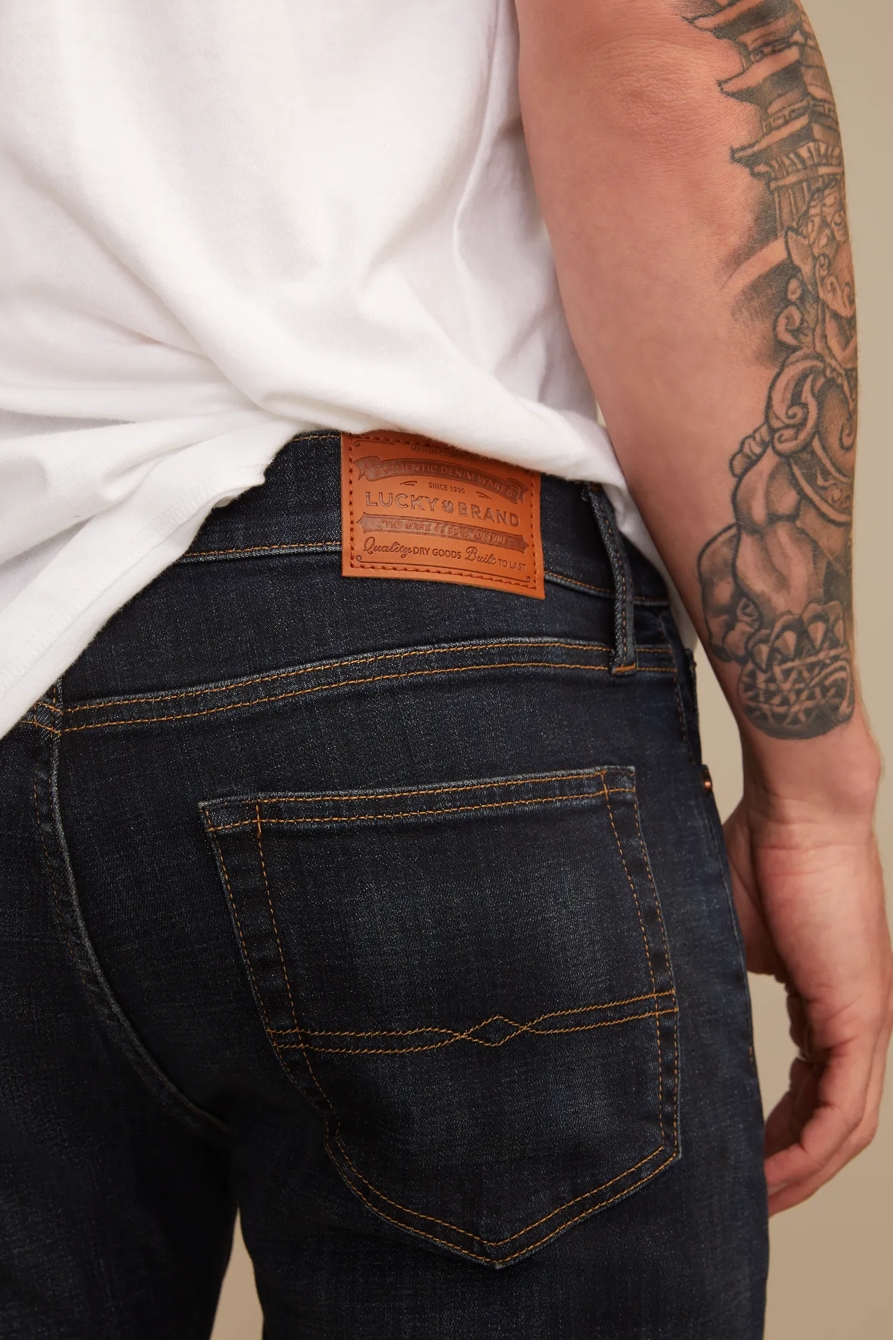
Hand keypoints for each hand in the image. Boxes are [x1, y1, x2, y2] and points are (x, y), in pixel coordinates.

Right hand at [724, 744, 892, 1214]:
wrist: (795, 809)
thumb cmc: (760, 852)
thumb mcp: (727, 938)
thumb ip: (717, 986)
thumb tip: (676, 1017)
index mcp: (825, 1003)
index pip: (809, 1090)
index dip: (776, 1134)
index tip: (735, 1162)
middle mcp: (855, 1021)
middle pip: (831, 1122)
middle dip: (788, 1170)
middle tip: (742, 1202)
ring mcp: (864, 1022)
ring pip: (844, 1128)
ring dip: (800, 1175)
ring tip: (753, 1206)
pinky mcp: (862, 1017)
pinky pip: (844, 1109)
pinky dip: (810, 1151)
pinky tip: (774, 1178)